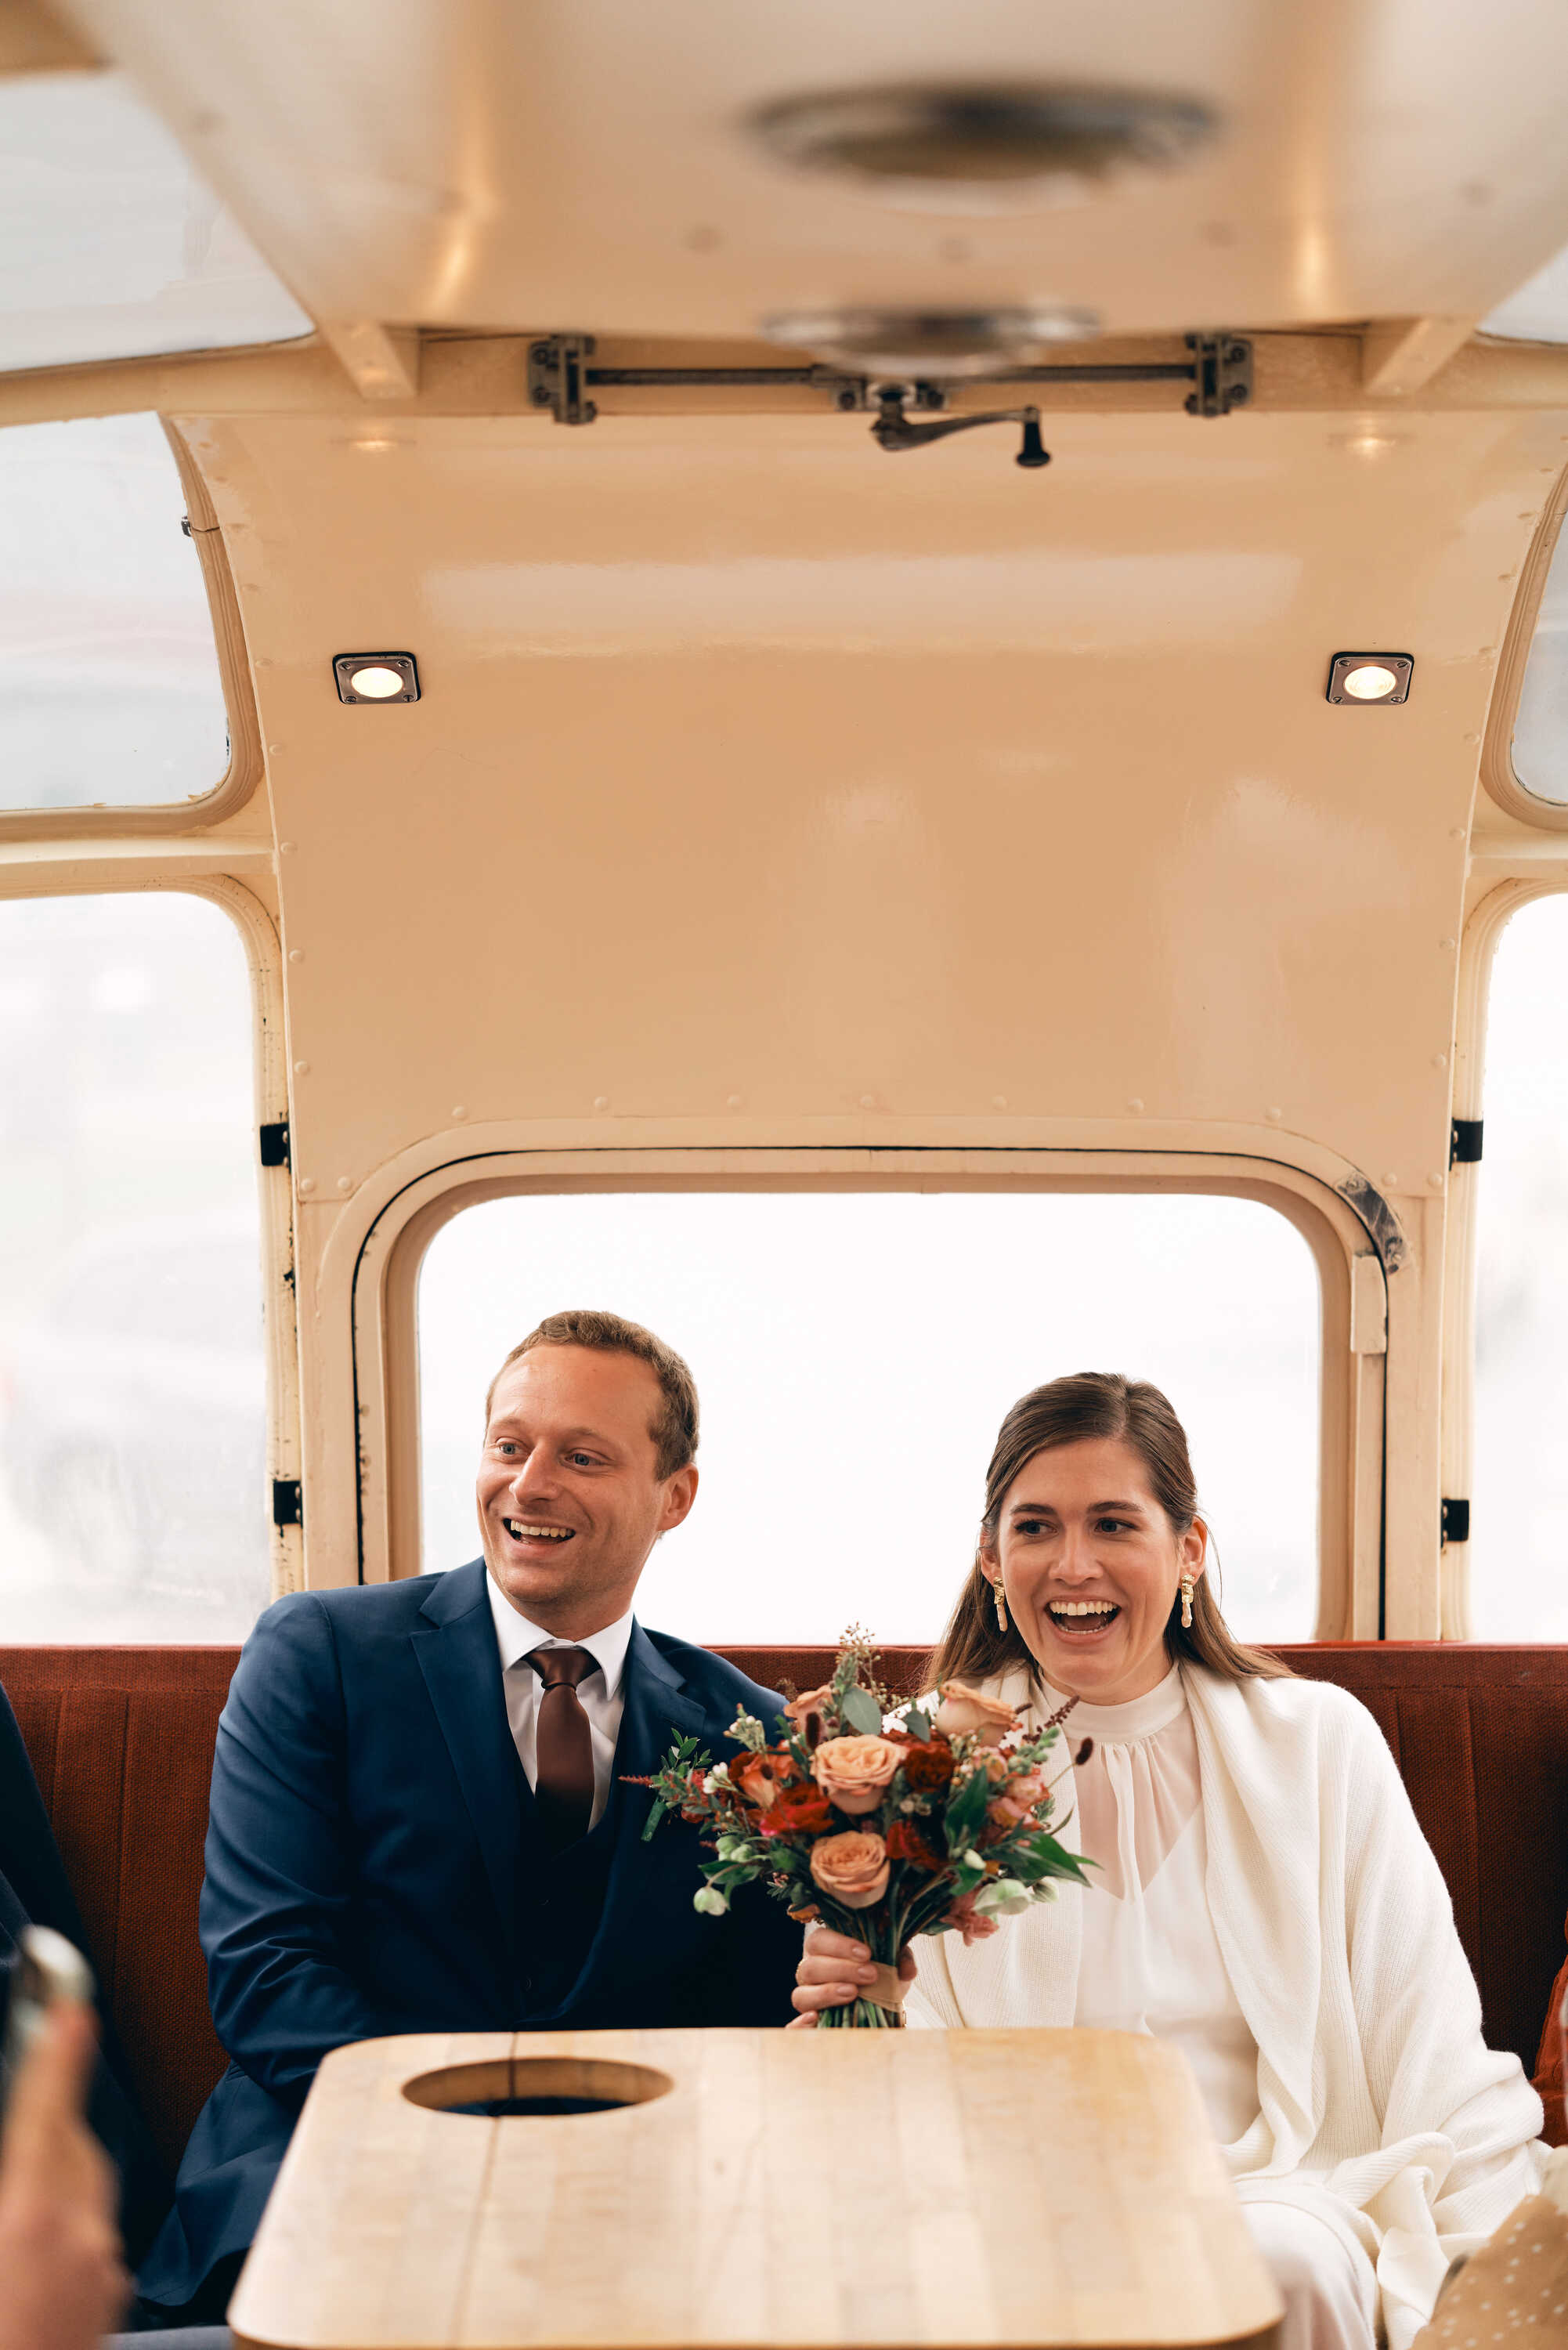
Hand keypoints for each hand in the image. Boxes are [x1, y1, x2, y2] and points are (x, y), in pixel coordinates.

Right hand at [0, 1998, 128, 2349]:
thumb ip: (3, 2190)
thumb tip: (14, 2152)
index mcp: (29, 2221)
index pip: (48, 2112)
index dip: (57, 2053)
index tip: (69, 2005)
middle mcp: (79, 2240)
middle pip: (71, 2147)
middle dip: (46, 2122)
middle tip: (21, 2109)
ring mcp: (100, 2274)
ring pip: (85, 2193)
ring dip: (53, 2178)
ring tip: (9, 2203)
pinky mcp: (107, 2303)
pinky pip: (91, 2241)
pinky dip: (63, 2229)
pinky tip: (25, 2259)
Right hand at [787, 1929, 917, 2027]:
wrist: (880, 2006)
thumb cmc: (879, 1977)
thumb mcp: (892, 1965)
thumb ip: (900, 1960)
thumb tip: (906, 1969)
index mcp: (823, 1949)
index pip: (819, 1940)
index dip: (839, 1945)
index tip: (866, 1953)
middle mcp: (809, 1971)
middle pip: (810, 1967)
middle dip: (841, 1969)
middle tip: (870, 1975)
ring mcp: (807, 1998)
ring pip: (801, 1994)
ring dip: (826, 1993)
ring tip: (852, 1993)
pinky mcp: (808, 2023)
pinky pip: (792, 2026)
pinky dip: (800, 2024)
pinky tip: (816, 2019)